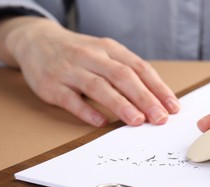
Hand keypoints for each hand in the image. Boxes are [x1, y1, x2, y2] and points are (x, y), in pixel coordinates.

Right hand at [5, 17, 179, 126]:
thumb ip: (127, 73)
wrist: (37, 42)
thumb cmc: (80, 53)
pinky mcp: (52, 86)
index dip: (158, 88)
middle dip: (144, 98)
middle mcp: (91, 57)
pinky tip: (101, 122)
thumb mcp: (105, 54)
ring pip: (99, 87)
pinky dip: (87, 111)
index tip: (172, 107)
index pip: (139, 68)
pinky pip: (71, 99)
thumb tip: (156, 100)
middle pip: (122, 76)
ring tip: (137, 120)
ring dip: (120, 104)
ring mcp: (70, 70)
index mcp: (109, 49)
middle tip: (160, 117)